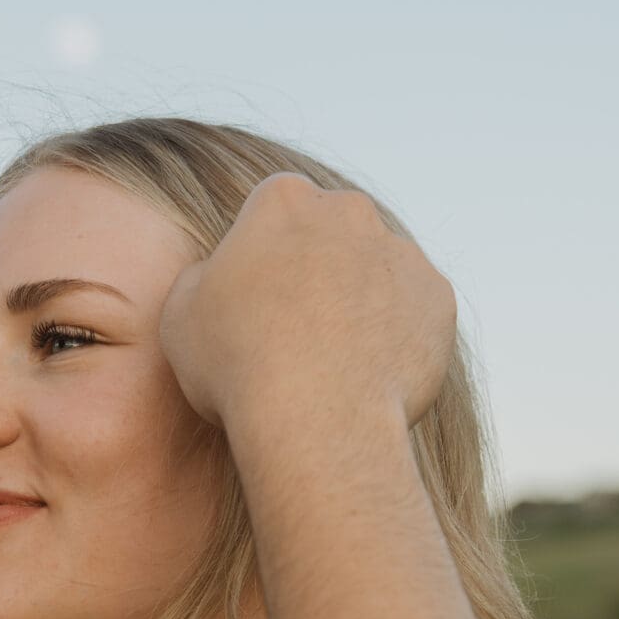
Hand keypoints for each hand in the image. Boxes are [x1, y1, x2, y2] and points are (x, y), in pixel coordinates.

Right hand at [158, 171, 455, 431]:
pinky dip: (397, 336)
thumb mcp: (181, 316)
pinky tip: (368, 374)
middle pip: (333, 231)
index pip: (274, 210)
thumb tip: (219, 278)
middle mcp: (350, 211)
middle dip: (318, 268)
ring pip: (378, 271)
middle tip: (295, 329)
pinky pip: (415, 312)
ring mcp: (402, 252)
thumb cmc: (238, 365)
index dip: (263, 255)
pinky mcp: (438, 297)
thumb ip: (203, 279)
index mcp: (284, 201)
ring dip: (360, 301)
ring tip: (334, 362)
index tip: (254, 300)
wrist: (318, 417)